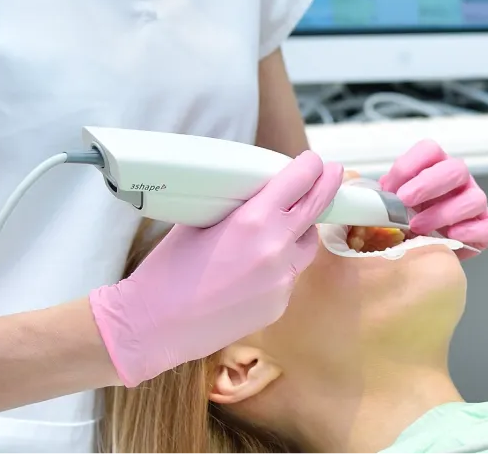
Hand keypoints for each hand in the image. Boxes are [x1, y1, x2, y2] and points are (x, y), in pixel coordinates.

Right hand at [88, 151, 344, 386]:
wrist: (154, 326)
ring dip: (300, 232)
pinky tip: (251, 271)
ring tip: (280, 228)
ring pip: (306, 246)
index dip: (310, 167)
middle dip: (327, 187)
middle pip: (316, 209)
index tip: (314, 161)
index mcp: (253, 220)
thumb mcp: (197, 222)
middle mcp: (275, 249)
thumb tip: (253, 192)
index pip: (299, 181)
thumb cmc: (167, 271)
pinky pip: (290, 276)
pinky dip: (280, 267)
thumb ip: (233, 206)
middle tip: (333, 173)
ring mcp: (282, 281)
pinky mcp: (279, 305)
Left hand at [379, 140, 487, 257]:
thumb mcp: (386, 203)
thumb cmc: (404, 222)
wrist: (420, 251)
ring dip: (444, 213)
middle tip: (405, 201)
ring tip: (418, 227)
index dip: (410, 166)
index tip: (391, 188)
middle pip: (456, 168)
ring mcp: (474, 202)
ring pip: (474, 198)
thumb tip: (359, 183)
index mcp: (434, 167)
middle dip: (429, 184)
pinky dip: (472, 231)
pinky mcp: (486, 227)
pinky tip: (451, 237)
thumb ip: (376, 193)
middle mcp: (458, 180)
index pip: (430, 150)